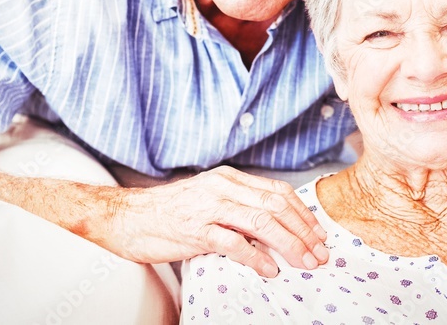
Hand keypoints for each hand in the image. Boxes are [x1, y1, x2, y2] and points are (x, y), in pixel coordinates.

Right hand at [105, 166, 328, 276]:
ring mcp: (208, 207)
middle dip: (303, 231)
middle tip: (320, 253)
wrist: (127, 217)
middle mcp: (222, 187)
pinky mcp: (194, 230)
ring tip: (304, 262)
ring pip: (261, 222)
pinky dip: (256, 256)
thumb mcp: (209, 199)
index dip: (303, 214)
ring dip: (288, 244)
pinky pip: (233, 242)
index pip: (277, 192)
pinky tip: (270, 269)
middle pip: (276, 206)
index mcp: (229, 178)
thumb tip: (274, 227)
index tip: (319, 233)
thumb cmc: (169, 212)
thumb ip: (239, 206)